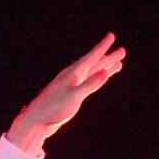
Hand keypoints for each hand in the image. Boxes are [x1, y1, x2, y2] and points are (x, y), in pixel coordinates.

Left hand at [6, 33, 125, 153]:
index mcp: (72, 74)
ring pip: (92, 74)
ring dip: (105, 68)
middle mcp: (72, 77)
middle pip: (94, 64)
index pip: (91, 58)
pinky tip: (101, 78)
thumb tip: (105, 72)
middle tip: (122, 51)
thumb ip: (89, 85)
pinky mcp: (70, 96)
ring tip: (118, 64)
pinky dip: (97, 79)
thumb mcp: (73, 97)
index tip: (111, 36)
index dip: (102, 47)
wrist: (35, 122)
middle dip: (108, 58)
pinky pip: (88, 83)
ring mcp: (71, 86)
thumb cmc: (52, 109)